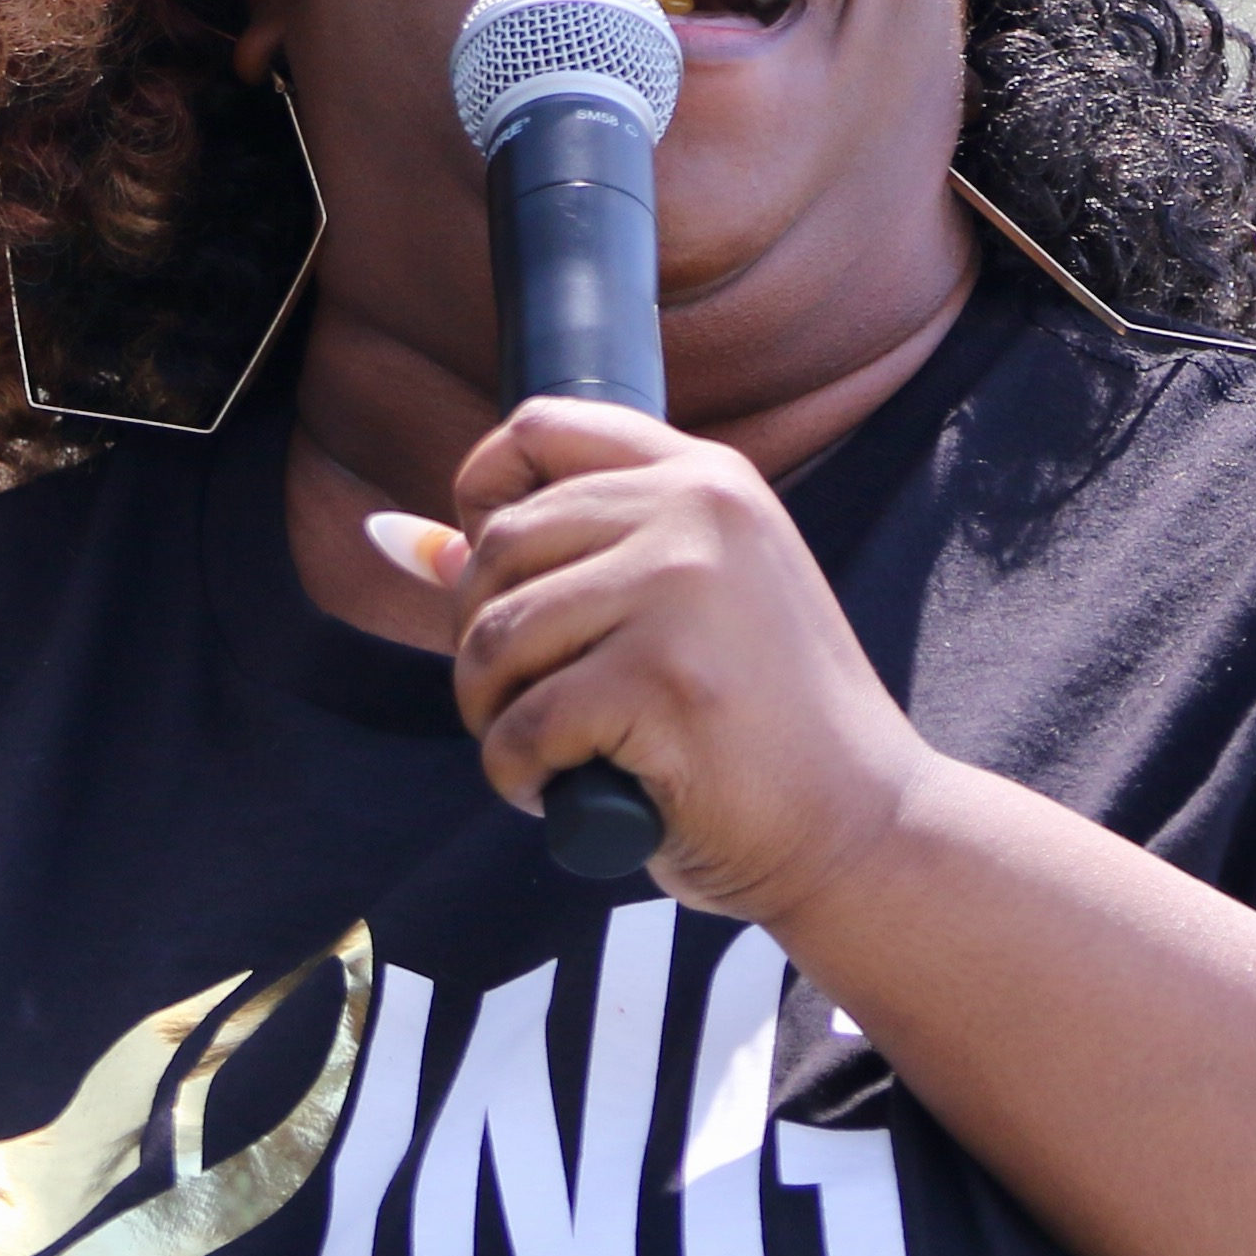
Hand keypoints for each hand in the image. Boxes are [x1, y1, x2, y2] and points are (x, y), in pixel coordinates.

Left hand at [372, 398, 938, 927]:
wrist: (862, 828)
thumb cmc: (757, 727)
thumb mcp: (671, 611)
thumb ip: (552, 564)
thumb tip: (392, 538)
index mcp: (705, 477)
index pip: (538, 427)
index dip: (481, 496)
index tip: (498, 580)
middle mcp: (696, 511)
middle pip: (499, 545)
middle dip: (481, 640)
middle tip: (526, 706)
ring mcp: (682, 590)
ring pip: (495, 638)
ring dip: (492, 716)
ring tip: (545, 755)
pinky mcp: (660, 681)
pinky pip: (520, 725)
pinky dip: (516, 777)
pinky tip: (562, 795)